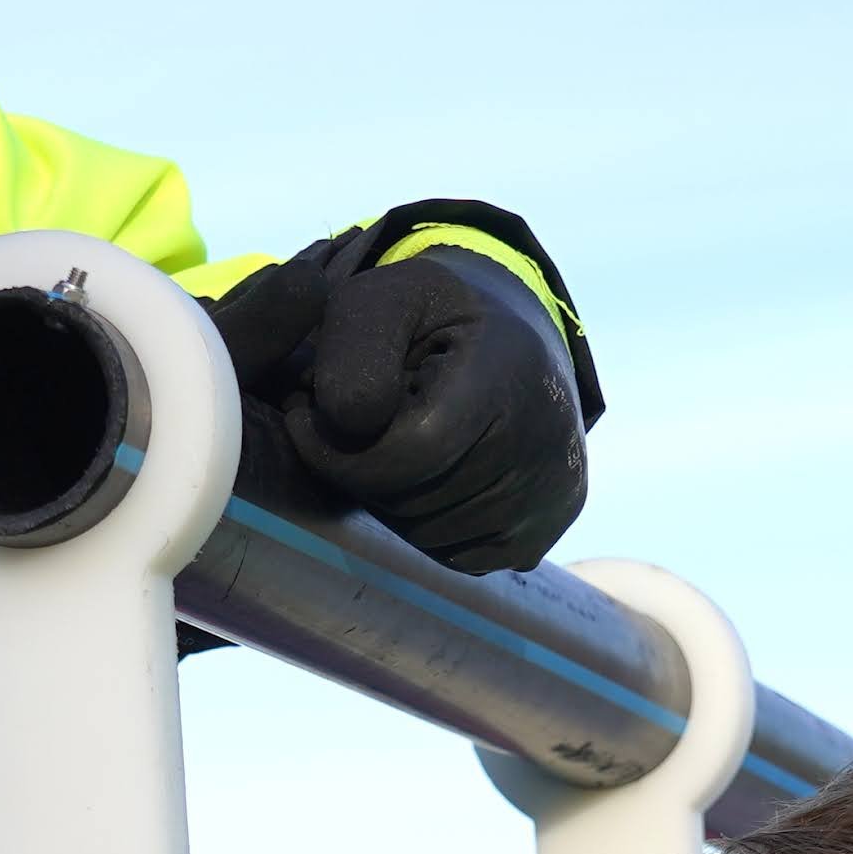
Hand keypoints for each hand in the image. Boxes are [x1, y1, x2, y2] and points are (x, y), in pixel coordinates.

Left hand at [210, 228, 589, 571]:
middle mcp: (546, 447)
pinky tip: (430, 474)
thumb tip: (349, 424)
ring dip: (390, 500)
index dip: (339, 448)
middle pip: (413, 500)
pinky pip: (454, 558)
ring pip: (428, 537)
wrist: (516, 349)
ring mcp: (549, 500)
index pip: (410, 453)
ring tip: (395, 441)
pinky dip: (426, 525)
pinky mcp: (541, 537)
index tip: (303, 414)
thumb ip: (354, 344)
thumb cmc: (437, 320)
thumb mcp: (386, 295)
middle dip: (362, 470)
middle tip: (352, 424)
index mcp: (509, 376)